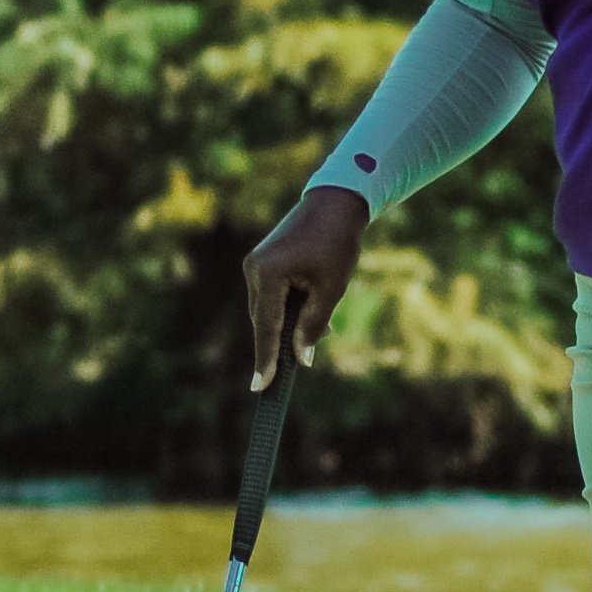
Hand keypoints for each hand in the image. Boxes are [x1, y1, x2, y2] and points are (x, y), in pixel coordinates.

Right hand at [244, 187, 367, 385]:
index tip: (260, 387)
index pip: (266, 327)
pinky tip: (311, 314)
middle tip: (294, 370)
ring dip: (288, 326)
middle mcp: (254, 269)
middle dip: (280, 344)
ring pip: (268, 310)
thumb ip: (313, 324)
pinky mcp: (263, 263)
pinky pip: (271, 296)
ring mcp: (255, 265)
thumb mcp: (331, 289)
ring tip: (319, 334)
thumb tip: (300, 356)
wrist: (335, 204)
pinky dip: (288, 309)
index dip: (265, 359)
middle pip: (264, 321)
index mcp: (267, 274)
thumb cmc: (337, 244)